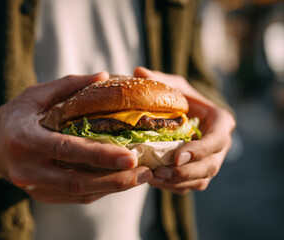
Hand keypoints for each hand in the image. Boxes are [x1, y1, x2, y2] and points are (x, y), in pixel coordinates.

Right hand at [0, 72, 152, 202]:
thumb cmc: (15, 115)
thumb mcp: (35, 94)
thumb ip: (69, 85)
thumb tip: (105, 77)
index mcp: (26, 139)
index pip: (67, 149)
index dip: (100, 155)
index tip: (131, 157)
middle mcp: (29, 168)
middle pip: (77, 181)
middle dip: (115, 179)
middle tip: (145, 172)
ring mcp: (34, 186)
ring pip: (79, 193)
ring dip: (112, 187)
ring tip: (141, 177)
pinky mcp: (41, 194)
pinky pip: (75, 196)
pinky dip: (100, 189)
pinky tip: (120, 180)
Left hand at [134, 67, 234, 193]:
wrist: (188, 115)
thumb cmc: (183, 98)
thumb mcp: (175, 87)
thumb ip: (160, 81)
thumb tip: (138, 71)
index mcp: (221, 123)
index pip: (217, 140)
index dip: (199, 150)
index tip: (177, 156)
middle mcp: (221, 145)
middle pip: (210, 166)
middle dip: (185, 171)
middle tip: (160, 171)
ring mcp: (212, 161)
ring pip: (201, 180)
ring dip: (178, 182)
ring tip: (153, 177)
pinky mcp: (200, 172)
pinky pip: (190, 186)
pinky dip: (173, 186)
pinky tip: (154, 180)